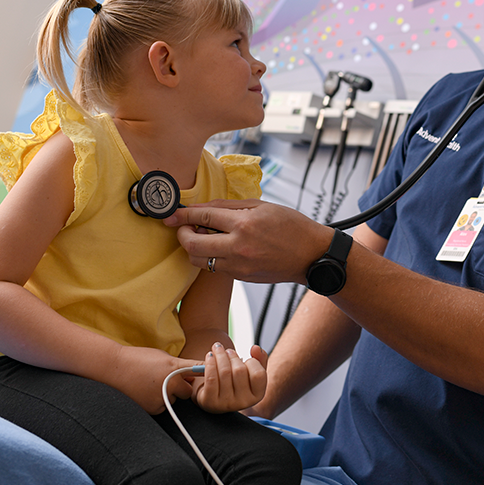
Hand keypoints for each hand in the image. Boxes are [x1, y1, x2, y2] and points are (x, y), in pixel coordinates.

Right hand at [109, 345, 199, 414]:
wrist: (115, 368)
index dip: (206, 371)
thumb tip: (191, 375)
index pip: (198, 370)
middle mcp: (171, 383)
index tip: (213, 372)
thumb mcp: (163, 357)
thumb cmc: (139, 359)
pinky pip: (163, 406)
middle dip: (181, 387)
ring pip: (174, 399)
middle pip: (187, 391)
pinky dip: (158, 401)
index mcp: (175, 367)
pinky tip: (146, 392)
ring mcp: (163, 397)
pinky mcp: (154, 408)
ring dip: (169, 394)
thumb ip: (179, 366)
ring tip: (151, 384)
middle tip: (167, 380)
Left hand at [164, 199, 330, 284]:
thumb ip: (229, 207)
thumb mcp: (262, 206)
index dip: (183, 215)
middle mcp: (238, 247)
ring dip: (194, 249)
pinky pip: (215, 268)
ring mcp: (239, 266)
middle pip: (193, 245)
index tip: (172, 214)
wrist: (311, 255)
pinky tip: (219, 247)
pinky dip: (211, 257)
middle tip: (182, 228)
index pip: (203, 218)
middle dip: (182, 235)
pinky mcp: (241, 277)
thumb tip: (203, 208)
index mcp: (244, 224)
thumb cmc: (291, 226)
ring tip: (203, 237)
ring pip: (200, 261)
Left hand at [192, 343, 268, 413]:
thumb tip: (256, 348)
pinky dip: (210, 363)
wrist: (213, 395)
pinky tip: (210, 356)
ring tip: (218, 349)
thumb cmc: (234, 381)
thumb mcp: (251, 372)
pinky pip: (211, 378)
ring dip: (220, 355)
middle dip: (232, 355)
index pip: (259, 374)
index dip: (252, 362)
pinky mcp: (210, 402)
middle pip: (239, 370)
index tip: (246, 359)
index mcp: (256, 395)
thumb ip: (259, 359)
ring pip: (224, 372)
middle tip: (228, 351)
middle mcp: (243, 402)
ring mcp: (226, 404)